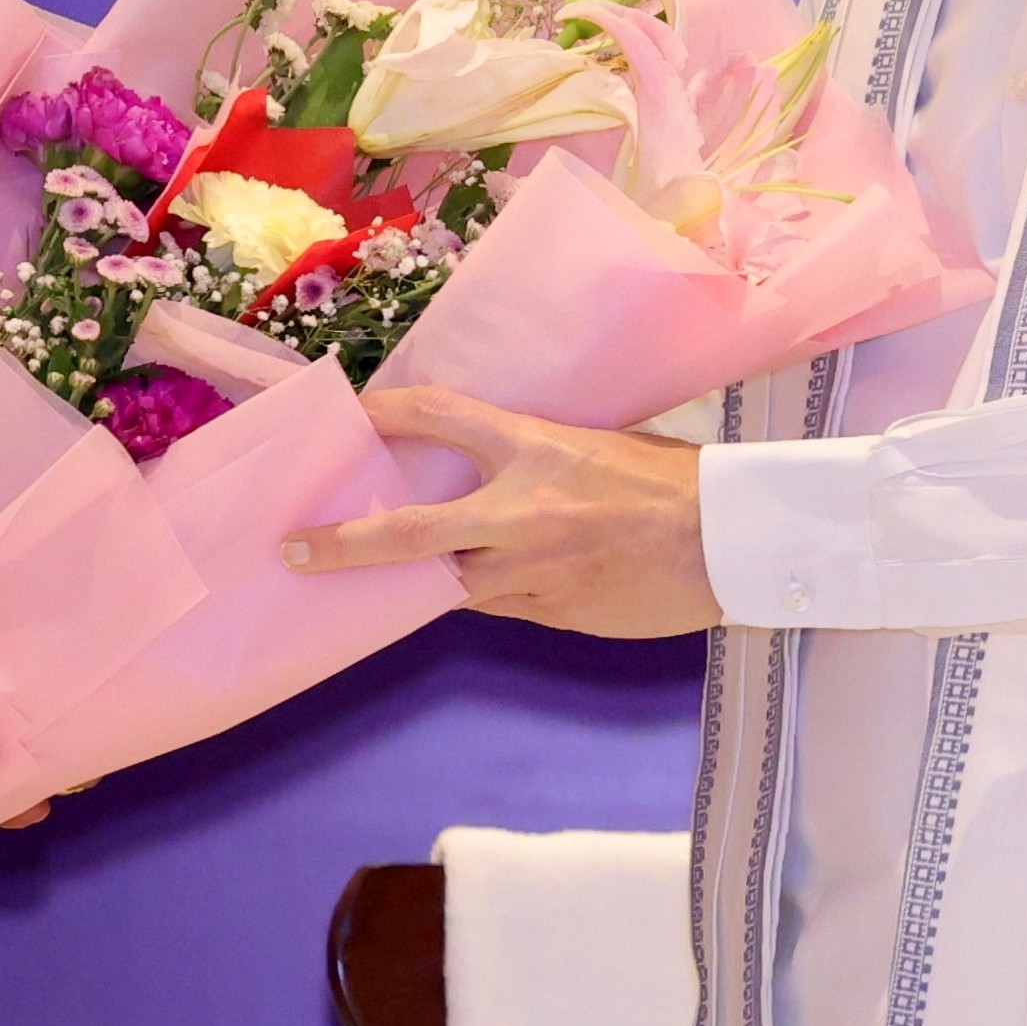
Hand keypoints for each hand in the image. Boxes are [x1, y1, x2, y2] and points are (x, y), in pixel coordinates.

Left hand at [283, 383, 715, 638]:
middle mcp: (519, 511)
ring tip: (390, 581)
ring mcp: (532, 572)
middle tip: (294, 551)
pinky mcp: (552, 613)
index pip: (438, 416)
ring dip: (426, 579)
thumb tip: (489, 469)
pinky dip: (493, 593)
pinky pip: (502, 605)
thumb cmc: (674, 478)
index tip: (351, 416)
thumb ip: (536, 457)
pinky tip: (502, 583)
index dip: (385, 412)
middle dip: (342, 545)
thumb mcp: (597, 444)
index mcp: (534, 447)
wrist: (732, 538)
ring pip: (451, 583)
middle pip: (407, 534)